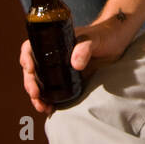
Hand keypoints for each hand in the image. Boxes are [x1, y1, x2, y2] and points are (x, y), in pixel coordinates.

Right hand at [19, 14, 133, 114]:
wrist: (118, 40)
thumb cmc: (105, 35)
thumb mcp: (95, 39)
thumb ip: (85, 48)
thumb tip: (75, 64)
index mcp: (54, 43)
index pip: (31, 48)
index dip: (26, 59)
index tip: (31, 70)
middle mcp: (54, 56)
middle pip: (33, 70)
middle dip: (30, 83)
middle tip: (36, 95)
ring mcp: (61, 68)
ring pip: (41, 82)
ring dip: (37, 96)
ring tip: (42, 107)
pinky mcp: (70, 79)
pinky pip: (54, 90)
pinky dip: (50, 100)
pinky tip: (50, 108)